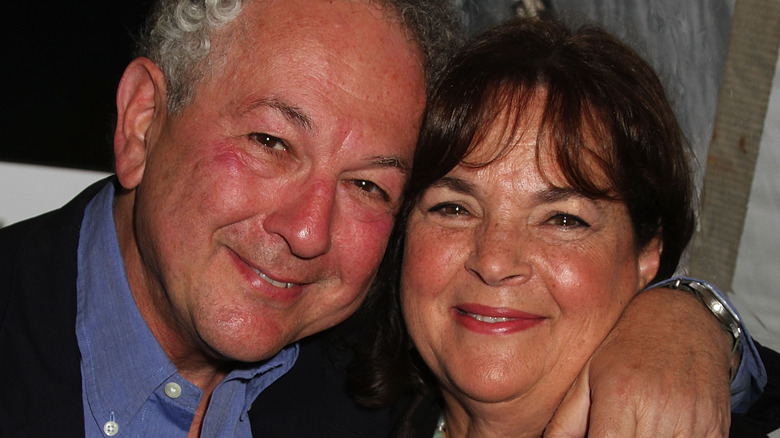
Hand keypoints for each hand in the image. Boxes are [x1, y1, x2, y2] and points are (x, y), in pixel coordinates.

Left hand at [544, 287, 732, 436]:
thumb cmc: (628, 345)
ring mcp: (691, 421)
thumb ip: (567, 420)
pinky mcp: (716, 428)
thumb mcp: (588, 374)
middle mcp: (657, 410)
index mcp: (620, 397)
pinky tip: (660, 432)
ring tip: (634, 429)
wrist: (683, 318)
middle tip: (613, 428)